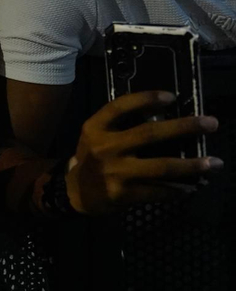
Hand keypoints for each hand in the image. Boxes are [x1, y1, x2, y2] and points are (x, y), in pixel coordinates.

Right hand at [66, 91, 221, 214]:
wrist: (76, 192)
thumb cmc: (94, 158)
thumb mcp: (96, 136)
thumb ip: (121, 126)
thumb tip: (167, 118)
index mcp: (96, 128)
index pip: (120, 107)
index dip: (146, 99)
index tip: (172, 97)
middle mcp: (104, 147)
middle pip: (149, 133)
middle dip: (184, 127)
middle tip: (211, 123)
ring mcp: (115, 172)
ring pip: (161, 167)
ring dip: (192, 165)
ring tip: (215, 163)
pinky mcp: (123, 193)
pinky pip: (158, 191)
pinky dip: (179, 189)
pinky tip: (192, 187)